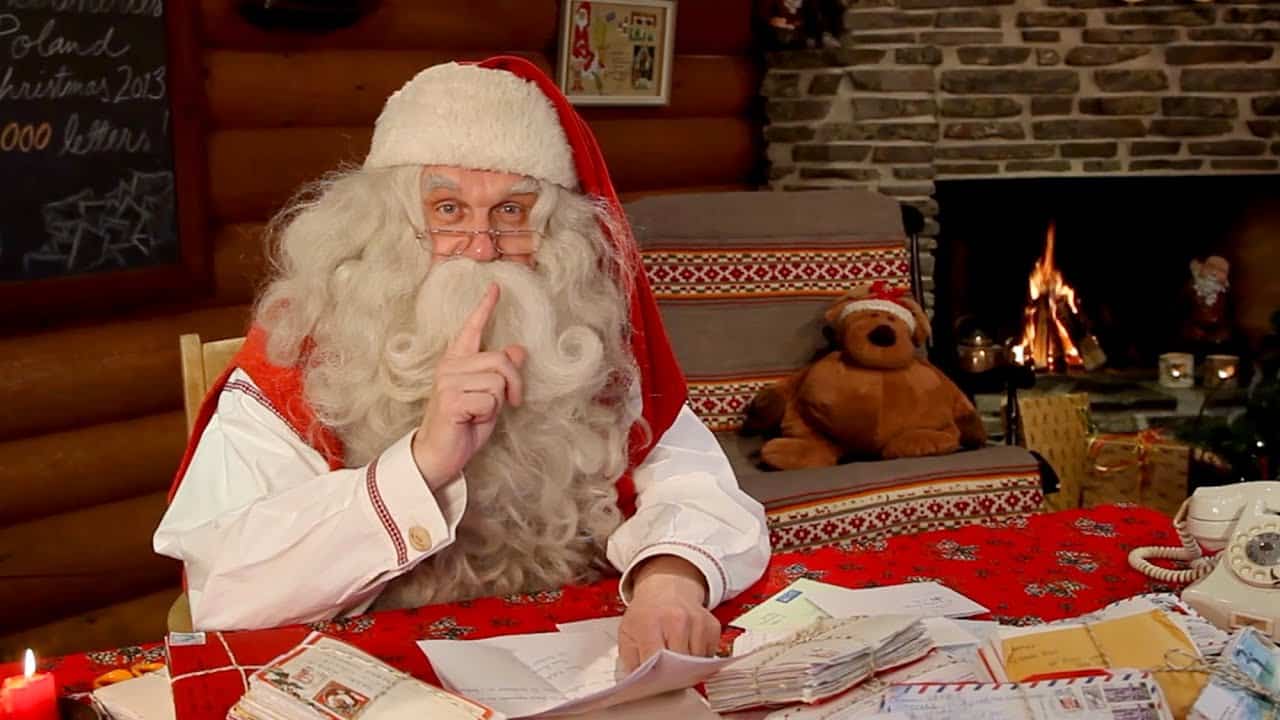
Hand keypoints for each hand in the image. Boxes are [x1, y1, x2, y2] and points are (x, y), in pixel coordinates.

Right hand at [412, 284, 526, 488]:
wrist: (439, 454)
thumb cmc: (464, 425)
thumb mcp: (489, 396)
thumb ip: (500, 374)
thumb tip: (518, 350)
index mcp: (457, 361)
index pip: (471, 329)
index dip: (484, 308)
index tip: (495, 287)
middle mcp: (450, 366)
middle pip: (501, 360)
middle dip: (515, 383)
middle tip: (513, 401)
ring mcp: (448, 382)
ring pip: (498, 381)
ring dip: (499, 402)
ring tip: (483, 413)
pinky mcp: (450, 400)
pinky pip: (489, 401)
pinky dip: (489, 415)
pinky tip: (471, 420)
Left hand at [617, 556, 719, 670]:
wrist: (667, 587)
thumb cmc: (647, 612)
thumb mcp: (627, 632)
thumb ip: (630, 660)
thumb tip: (641, 683)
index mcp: (651, 622)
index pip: (657, 659)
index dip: (656, 676)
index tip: (655, 681)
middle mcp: (677, 619)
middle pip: (681, 664)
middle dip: (673, 674)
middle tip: (666, 673)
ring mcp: (697, 622)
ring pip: (697, 662)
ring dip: (689, 667)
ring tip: (676, 655)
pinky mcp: (712, 625)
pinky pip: (710, 654)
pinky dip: (700, 657)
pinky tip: (689, 646)